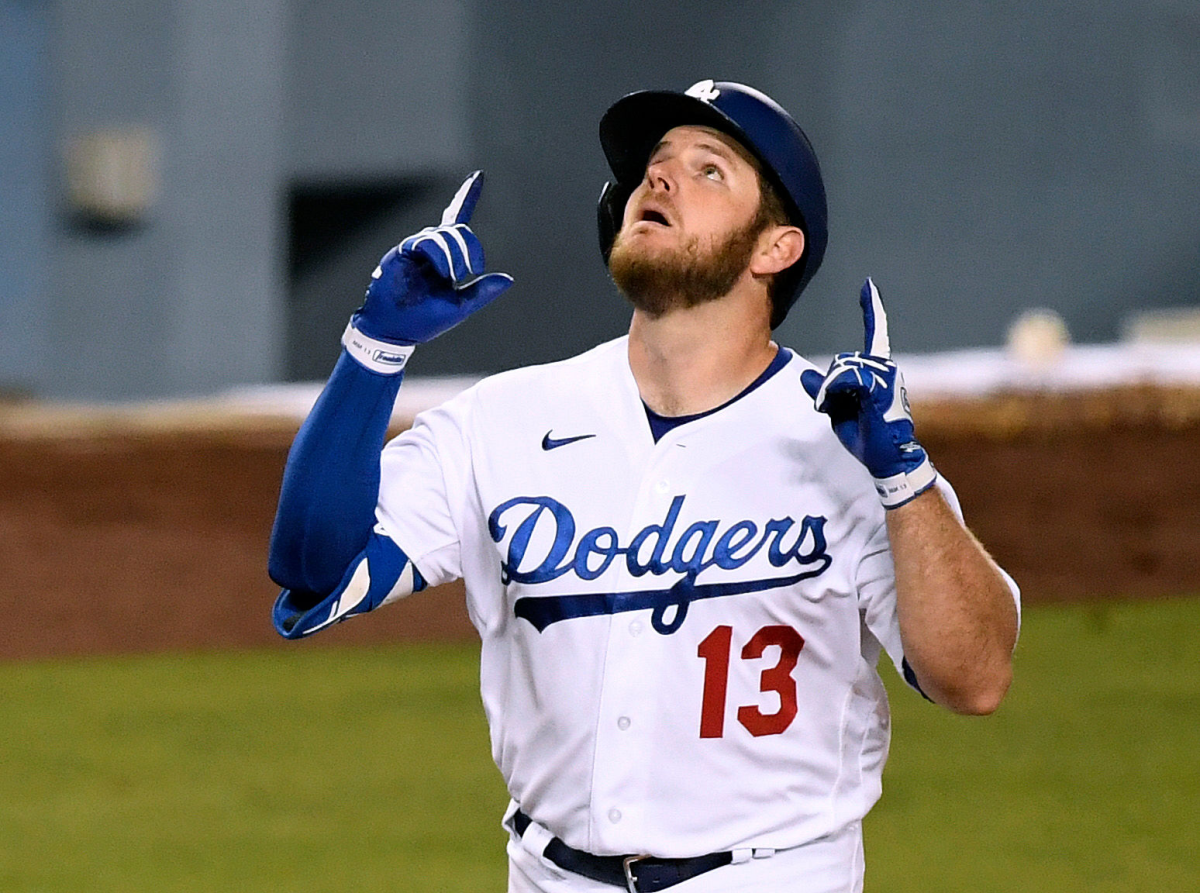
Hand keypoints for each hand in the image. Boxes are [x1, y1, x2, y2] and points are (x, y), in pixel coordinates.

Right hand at [352, 171, 512, 346]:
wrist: (394, 331)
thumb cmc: (424, 321)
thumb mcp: (460, 306)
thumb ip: (482, 292)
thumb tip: (508, 279)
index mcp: (445, 257)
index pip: (457, 220)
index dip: (467, 197)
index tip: (479, 176)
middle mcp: (431, 248)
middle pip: (458, 229)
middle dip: (471, 247)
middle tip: (472, 271)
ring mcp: (416, 249)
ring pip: (445, 234)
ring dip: (456, 255)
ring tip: (453, 277)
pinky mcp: (403, 252)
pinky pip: (427, 242)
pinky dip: (440, 255)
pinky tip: (443, 272)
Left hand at [800, 278, 935, 507]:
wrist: (886, 456)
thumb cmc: (865, 433)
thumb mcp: (837, 410)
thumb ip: (825, 391)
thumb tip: (805, 376)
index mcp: (878, 370)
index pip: (875, 334)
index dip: (872, 311)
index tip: (868, 287)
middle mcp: (886, 369)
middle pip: (843, 360)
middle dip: (831, 385)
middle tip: (835, 406)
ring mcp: (885, 378)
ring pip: (842, 369)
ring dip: (831, 391)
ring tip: (841, 410)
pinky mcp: (880, 389)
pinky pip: (847, 379)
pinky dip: (833, 391)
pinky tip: (832, 403)